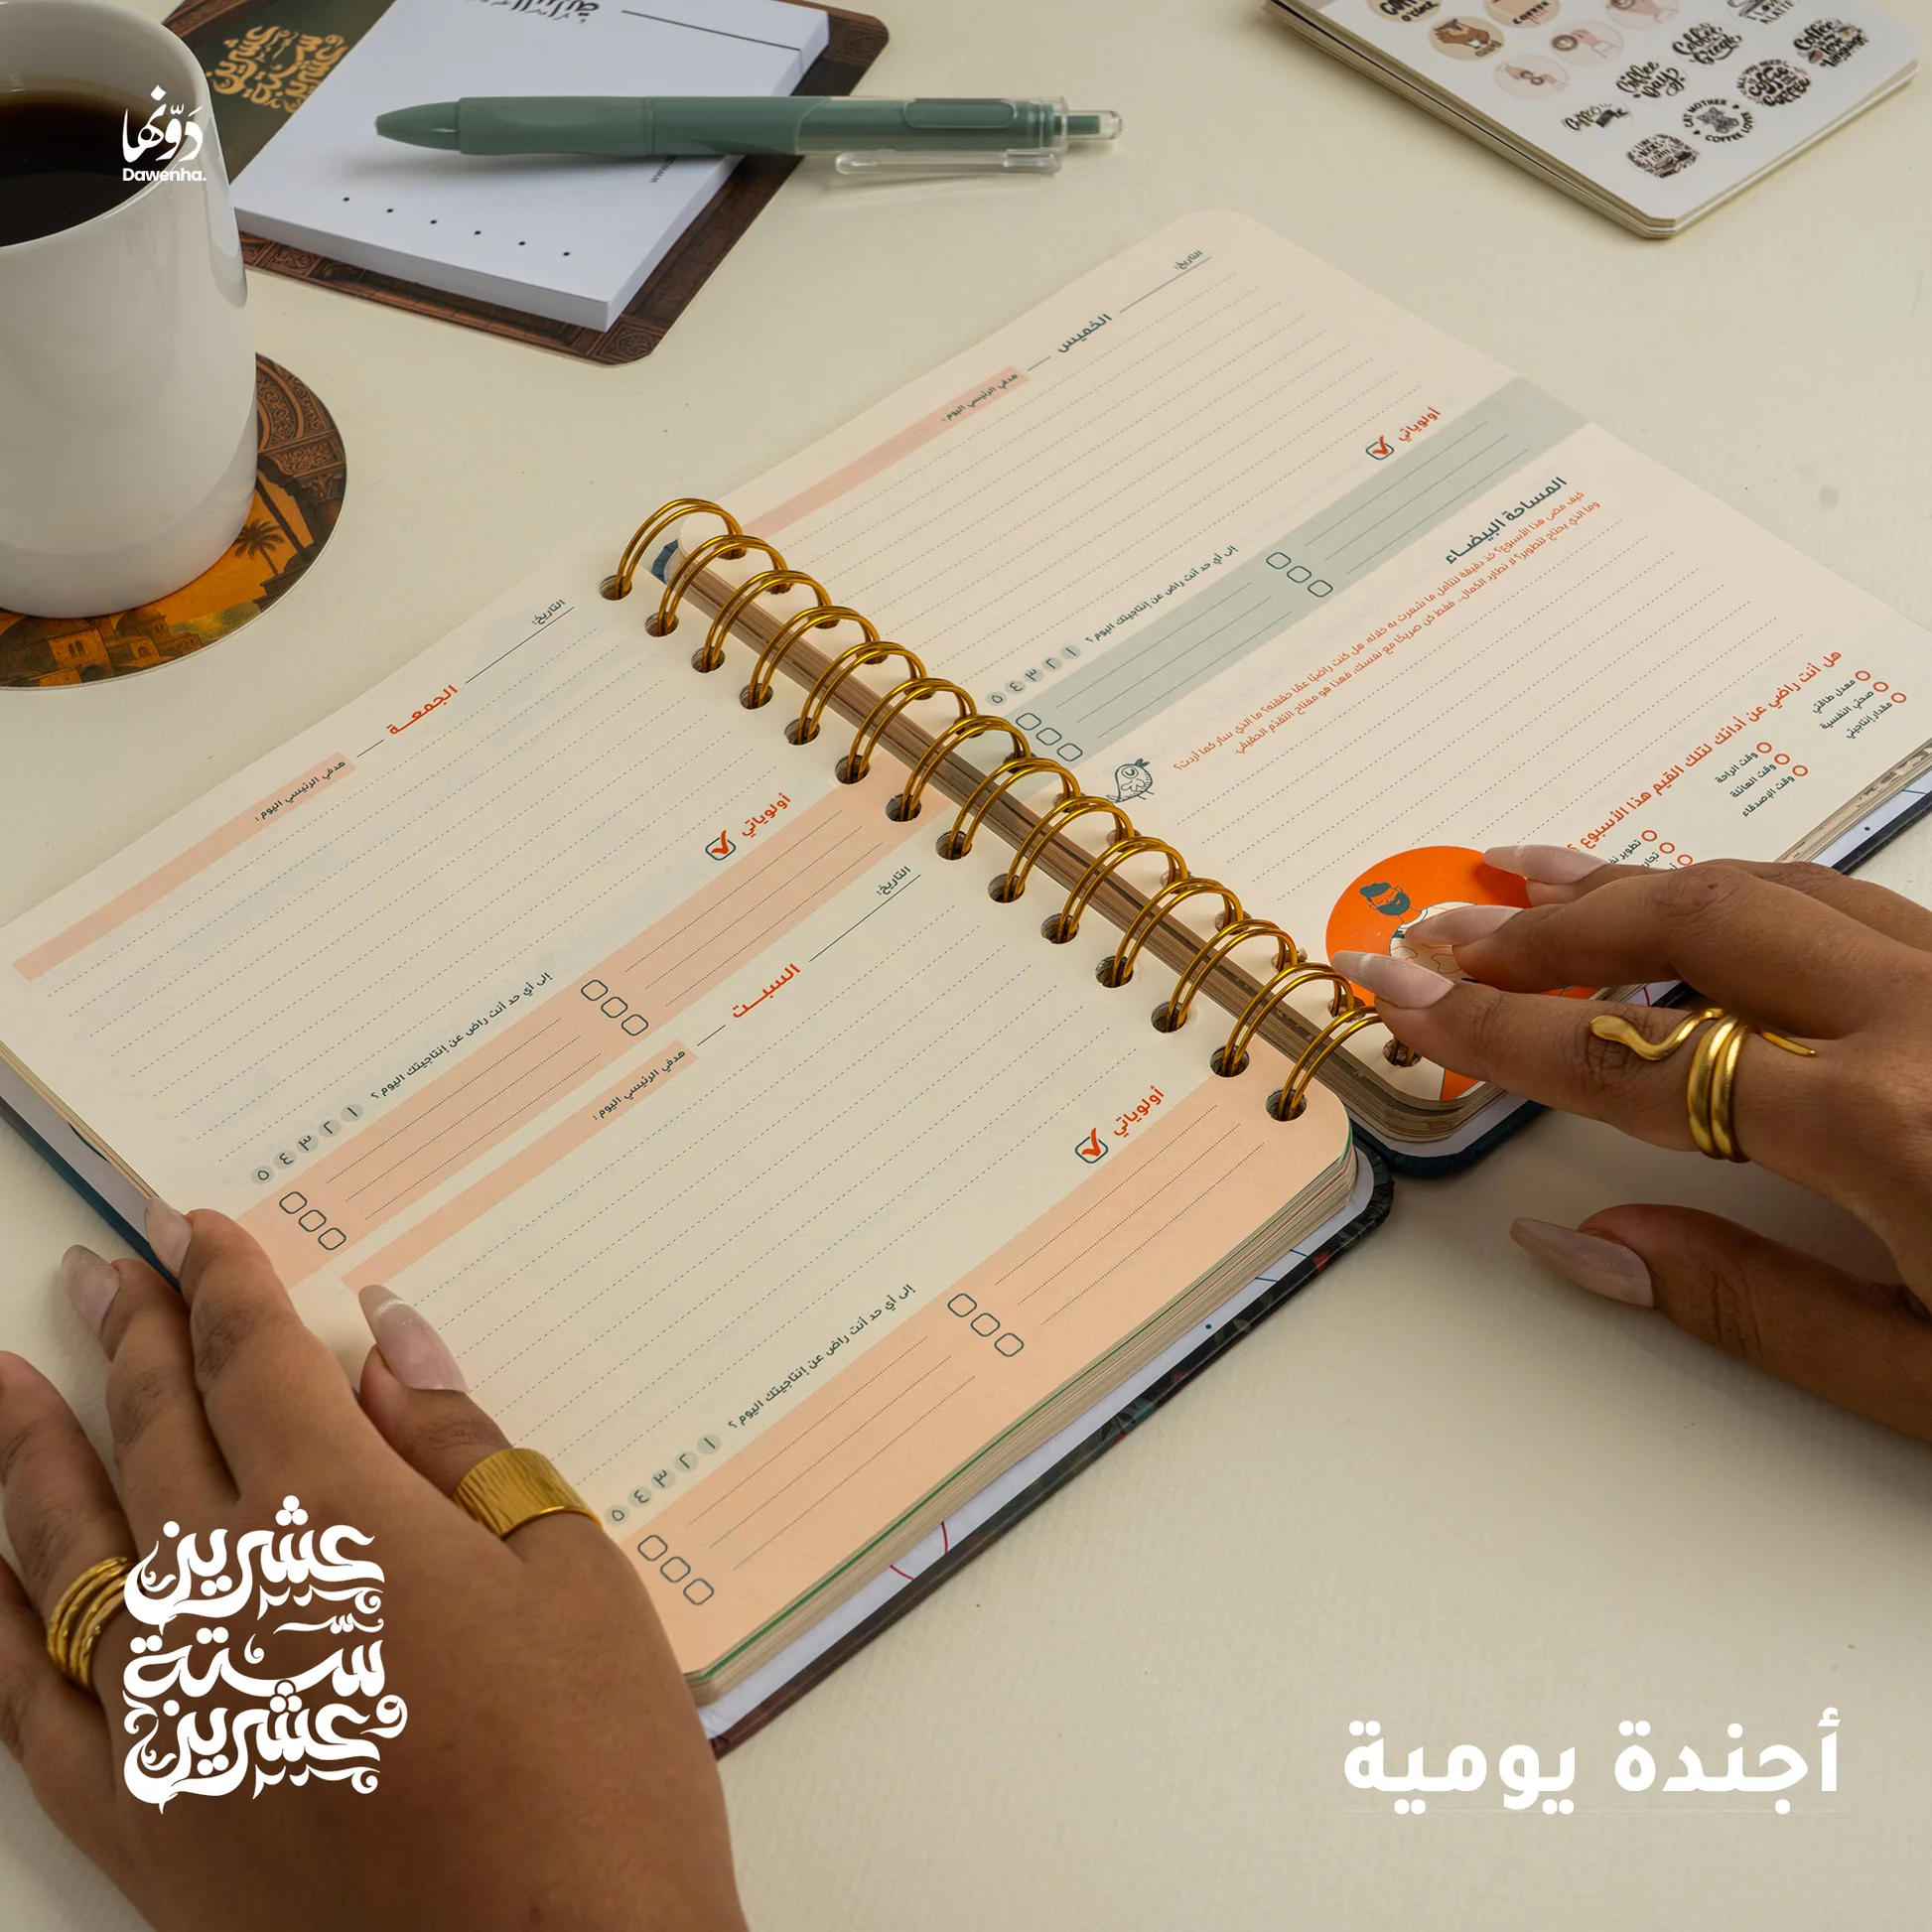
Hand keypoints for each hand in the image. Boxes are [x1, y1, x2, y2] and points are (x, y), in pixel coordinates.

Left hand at [0, 1207, 744, 1931]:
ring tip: (8, 1383)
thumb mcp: (573, 1574)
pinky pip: (33, 1698)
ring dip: (35, 1451)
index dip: (226, 1288)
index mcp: (340, 1520)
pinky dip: (1, 1620)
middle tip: (103, 1273)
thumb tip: (394, 1340)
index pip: (254, 1365)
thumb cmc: (596, 1771)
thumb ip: (467, 1449)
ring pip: (68, 1547)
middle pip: (152, 1434)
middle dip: (128, 1340)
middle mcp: (225, 1598)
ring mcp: (167, 1711)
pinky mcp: (141, 1816)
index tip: (199, 1230)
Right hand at [1334, 848, 1931, 1442]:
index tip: (1402, 991)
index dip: (1495, 1025)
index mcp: (1892, 1127)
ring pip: (1770, 886)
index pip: (1631, 1058)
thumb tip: (1588, 1248)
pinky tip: (1692, 897)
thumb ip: (1752, 1305)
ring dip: (1635, 883)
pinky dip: (1743, 887)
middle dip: (1543, 930)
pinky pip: (1841, 898)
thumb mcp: (1928, 1377)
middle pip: (1688, 927)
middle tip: (1446, 932)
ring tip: (1534, 878)